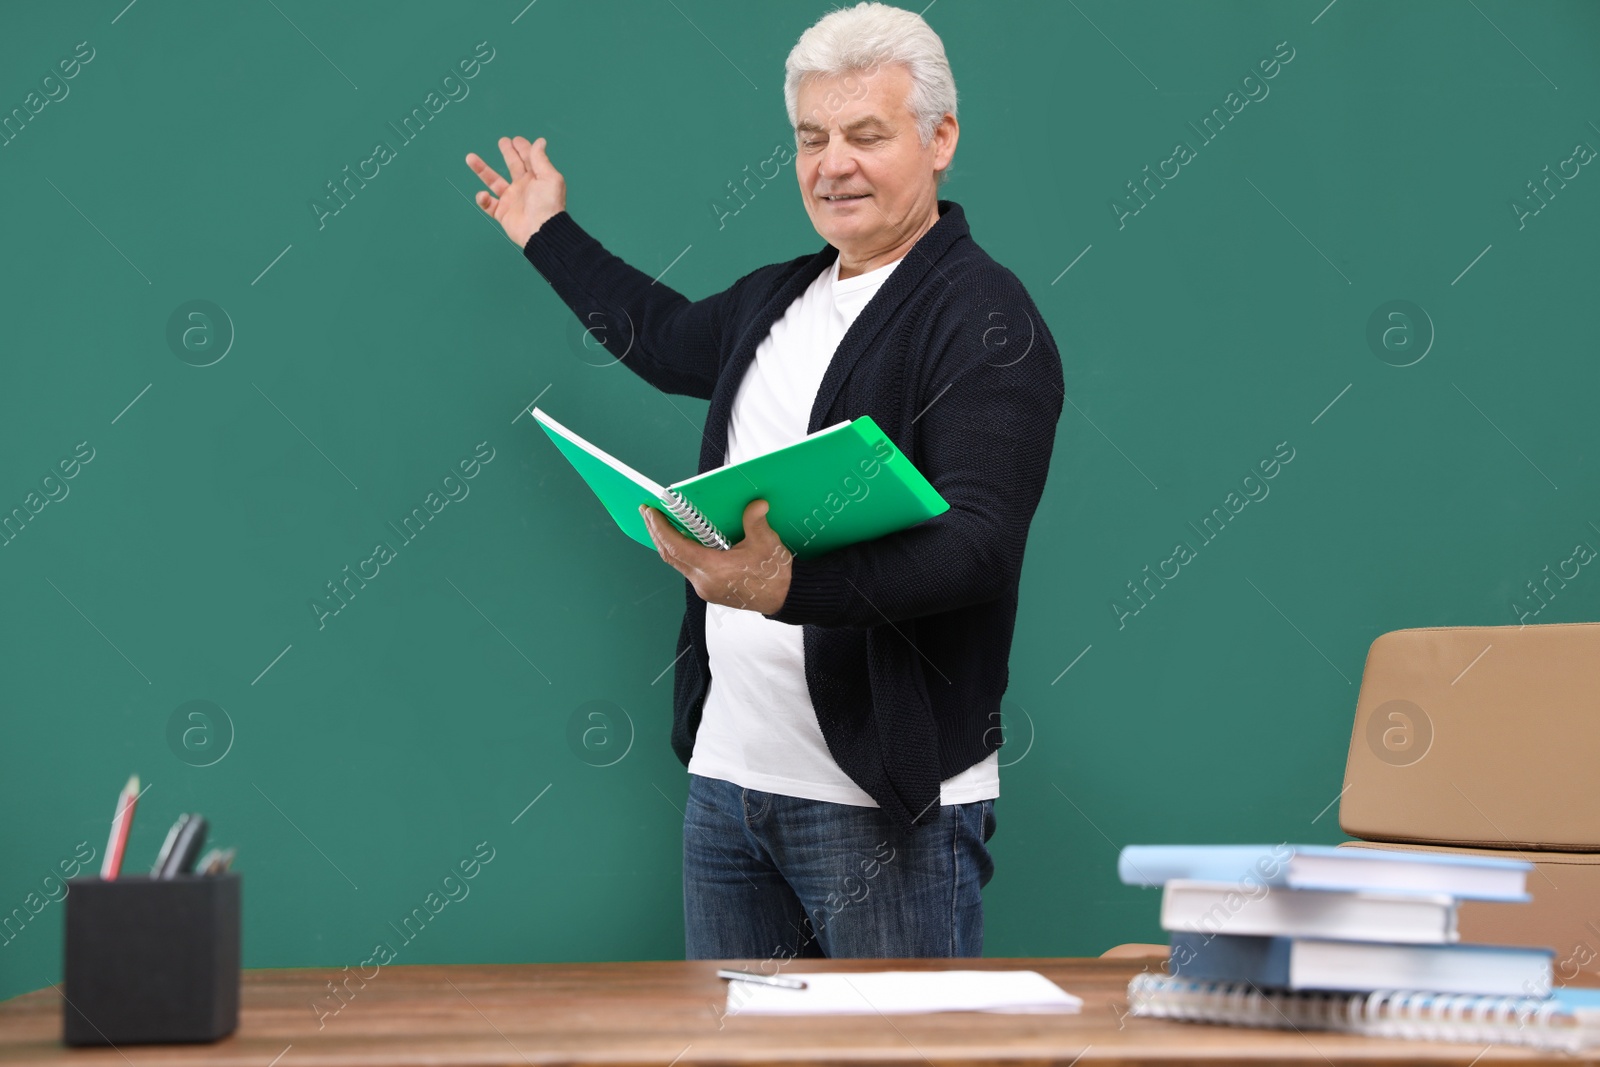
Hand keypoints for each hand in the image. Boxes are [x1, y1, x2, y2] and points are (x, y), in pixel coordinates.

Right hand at [465, 135, 565, 246]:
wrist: (542, 231)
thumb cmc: (548, 204)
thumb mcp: (549, 177)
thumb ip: (541, 159)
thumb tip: (540, 141)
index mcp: (536, 178)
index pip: (528, 159)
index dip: (522, 148)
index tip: (515, 139)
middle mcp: (523, 187)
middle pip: (513, 166)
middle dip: (508, 153)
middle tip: (502, 141)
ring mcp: (512, 200)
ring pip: (493, 182)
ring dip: (482, 170)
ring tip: (470, 157)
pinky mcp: (503, 213)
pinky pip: (489, 205)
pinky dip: (483, 199)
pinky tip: (483, 194)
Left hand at [640, 499, 792, 614]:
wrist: (784, 598)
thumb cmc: (775, 574)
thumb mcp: (767, 544)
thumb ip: (756, 522)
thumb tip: (755, 505)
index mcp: (714, 570)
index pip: (677, 547)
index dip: (661, 528)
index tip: (651, 512)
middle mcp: (704, 582)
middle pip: (670, 555)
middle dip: (656, 532)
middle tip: (646, 512)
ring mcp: (705, 588)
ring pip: (676, 563)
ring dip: (665, 542)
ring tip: (658, 523)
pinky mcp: (709, 589)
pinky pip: (686, 568)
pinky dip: (678, 551)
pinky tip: (679, 538)